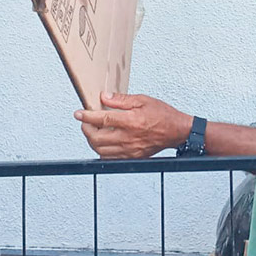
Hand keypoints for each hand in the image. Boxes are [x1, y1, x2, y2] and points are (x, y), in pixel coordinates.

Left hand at [74, 92, 193, 158]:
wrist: (177, 131)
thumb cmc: (162, 114)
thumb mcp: (142, 100)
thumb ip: (121, 99)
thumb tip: (104, 97)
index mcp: (131, 121)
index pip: (102, 119)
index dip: (87, 116)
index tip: (78, 113)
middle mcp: (128, 137)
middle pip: (96, 138)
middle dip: (86, 129)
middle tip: (85, 122)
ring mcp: (129, 150)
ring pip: (100, 150)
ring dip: (92, 140)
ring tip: (93, 131)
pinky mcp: (132, 157)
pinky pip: (109, 158)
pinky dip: (101, 151)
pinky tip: (103, 142)